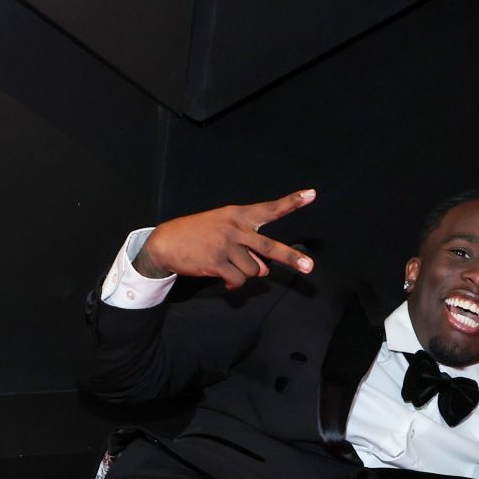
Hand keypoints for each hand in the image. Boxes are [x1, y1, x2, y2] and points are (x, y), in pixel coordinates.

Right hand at [134, 189, 316, 288]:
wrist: (166, 242)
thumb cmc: (199, 234)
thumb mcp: (224, 232)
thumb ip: (248, 249)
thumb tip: (263, 271)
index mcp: (238, 215)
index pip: (269, 209)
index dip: (292, 202)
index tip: (312, 194)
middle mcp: (235, 228)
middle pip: (269, 247)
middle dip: (291, 258)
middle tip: (309, 268)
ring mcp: (226, 246)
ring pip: (253, 270)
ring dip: (245, 274)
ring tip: (230, 266)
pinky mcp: (217, 263)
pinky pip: (238, 280)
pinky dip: (235, 284)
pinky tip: (226, 279)